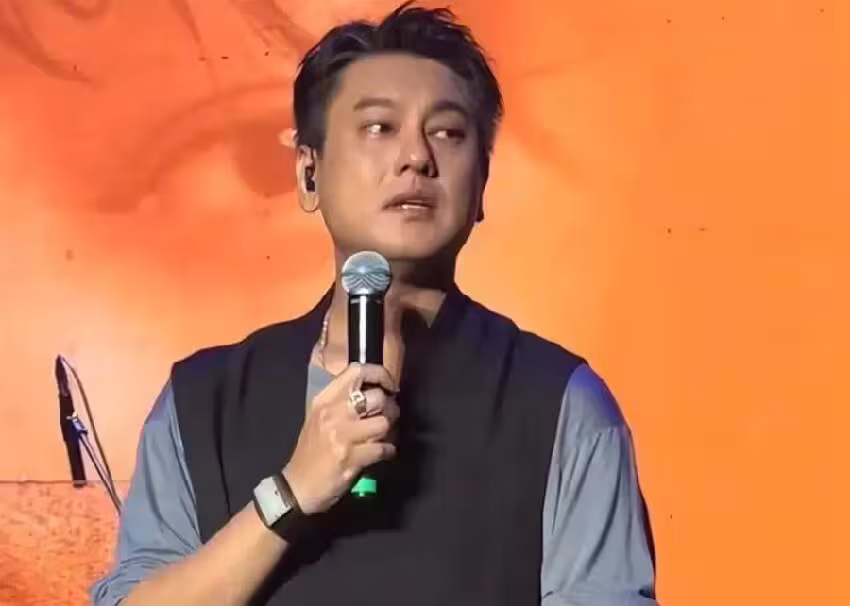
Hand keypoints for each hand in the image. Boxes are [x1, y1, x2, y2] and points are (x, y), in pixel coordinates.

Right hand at [283, 363, 398, 514]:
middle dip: (390, 407)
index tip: (389, 385)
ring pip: (383, 422)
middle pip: (376, 397)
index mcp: (324, 400)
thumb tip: (375, 391)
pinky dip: (388, 450)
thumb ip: (342, 402)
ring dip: (390, 430)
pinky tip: (383, 453)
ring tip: (384, 435)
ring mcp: (342, 436)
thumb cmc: (311, 451)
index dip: (380, 374)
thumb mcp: (319, 418)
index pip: (357, 371)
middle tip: (388, 416)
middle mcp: (332, 414)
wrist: (296, 486)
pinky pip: (383, 448)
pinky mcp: (351, 458)